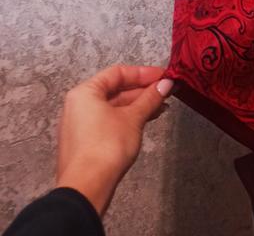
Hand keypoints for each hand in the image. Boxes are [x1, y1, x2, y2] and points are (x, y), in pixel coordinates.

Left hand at [55, 64, 174, 217]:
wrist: (87, 187)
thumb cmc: (107, 145)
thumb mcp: (133, 118)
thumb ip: (150, 98)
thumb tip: (167, 84)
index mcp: (85, 92)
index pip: (118, 73)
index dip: (143, 73)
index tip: (164, 76)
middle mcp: (79, 105)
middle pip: (115, 90)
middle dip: (142, 91)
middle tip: (166, 91)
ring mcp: (81, 124)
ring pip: (114, 107)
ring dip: (138, 106)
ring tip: (162, 106)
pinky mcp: (86, 142)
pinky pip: (110, 121)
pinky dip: (128, 119)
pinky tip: (147, 120)